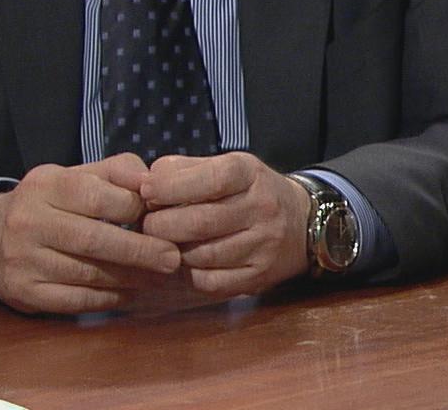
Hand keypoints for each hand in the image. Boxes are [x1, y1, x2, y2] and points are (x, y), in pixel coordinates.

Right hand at [0, 154, 181, 315]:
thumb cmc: (51, 203)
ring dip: (130, 278)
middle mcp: (29, 221)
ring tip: (159, 277)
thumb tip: (154, 182)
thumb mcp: (77, 175)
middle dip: (140, 251)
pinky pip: (75, 299)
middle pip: (94, 240)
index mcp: (46, 185)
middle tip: (173, 258)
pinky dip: (109, 298)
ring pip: (87, 274)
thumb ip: (118, 172)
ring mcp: (23, 260)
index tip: (162, 219)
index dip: (135, 210)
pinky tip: (131, 293)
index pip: (98, 197)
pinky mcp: (24, 292)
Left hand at [135, 151, 311, 298]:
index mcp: (250, 174)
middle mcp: (262, 209)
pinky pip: (209, 281)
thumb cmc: (249, 190)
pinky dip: (187, 273)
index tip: (146, 191)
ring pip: (201, 255)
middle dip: (161, 224)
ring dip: (171, 251)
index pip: (210, 180)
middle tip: (147, 223)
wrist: (302, 222)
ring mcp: (262, 246)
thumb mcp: (226, 166)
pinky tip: (183, 261)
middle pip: (200, 222)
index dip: (171, 186)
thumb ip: (184, 169)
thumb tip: (146, 181)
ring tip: (163, 242)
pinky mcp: (257, 277)